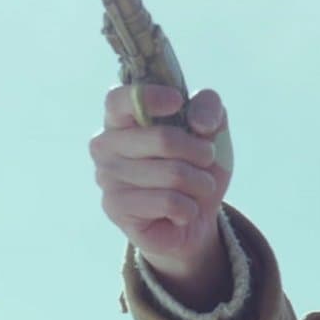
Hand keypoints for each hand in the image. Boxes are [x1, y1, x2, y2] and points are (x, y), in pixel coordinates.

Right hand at [90, 84, 232, 279]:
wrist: (194, 222)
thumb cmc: (195, 169)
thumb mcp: (213, 133)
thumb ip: (210, 108)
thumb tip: (197, 121)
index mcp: (122, 118)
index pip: (120, 99)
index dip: (149, 96)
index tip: (178, 102)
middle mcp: (105, 144)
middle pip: (163, 139)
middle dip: (201, 152)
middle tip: (206, 161)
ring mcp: (106, 177)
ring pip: (173, 174)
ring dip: (200, 184)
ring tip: (196, 189)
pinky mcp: (114, 207)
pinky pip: (169, 202)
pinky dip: (189, 209)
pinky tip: (180, 213)